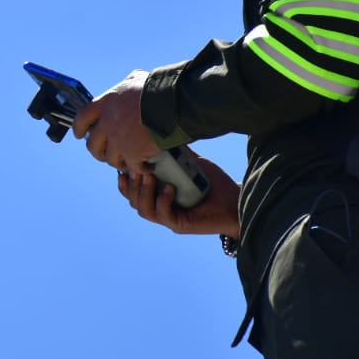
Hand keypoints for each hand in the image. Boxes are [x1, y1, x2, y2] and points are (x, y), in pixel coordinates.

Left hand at [71, 70, 160, 172]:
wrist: (173, 103)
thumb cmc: (158, 89)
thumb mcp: (137, 78)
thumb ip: (127, 84)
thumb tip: (129, 82)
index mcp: (107, 102)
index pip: (83, 117)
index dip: (79, 127)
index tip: (79, 134)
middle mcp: (108, 122)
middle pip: (93, 144)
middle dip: (97, 152)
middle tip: (104, 154)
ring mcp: (119, 139)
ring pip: (110, 159)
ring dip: (119, 162)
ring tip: (128, 162)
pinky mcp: (133, 153)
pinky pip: (132, 167)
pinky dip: (141, 169)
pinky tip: (147, 167)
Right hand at [117, 150, 241, 236]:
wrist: (237, 202)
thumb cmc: (216, 186)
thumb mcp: (194, 165)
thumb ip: (180, 154)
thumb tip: (167, 132)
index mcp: (159, 196)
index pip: (133, 192)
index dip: (124, 182)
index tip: (122, 167)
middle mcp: (161, 208)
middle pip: (134, 201)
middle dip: (131, 186)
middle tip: (134, 169)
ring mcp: (170, 218)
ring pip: (145, 210)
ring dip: (143, 193)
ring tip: (149, 177)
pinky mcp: (181, 225)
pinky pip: (164, 215)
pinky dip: (162, 201)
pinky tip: (169, 189)